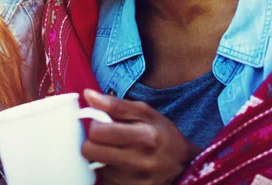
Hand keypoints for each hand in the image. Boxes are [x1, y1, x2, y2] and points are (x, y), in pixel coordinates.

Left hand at [82, 89, 199, 184]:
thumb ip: (115, 104)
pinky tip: (118, 164)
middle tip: (102, 138)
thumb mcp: (144, 112)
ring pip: (95, 167)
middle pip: (91, 152)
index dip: (95, 124)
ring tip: (114, 151)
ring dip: (100, 158)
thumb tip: (88, 95)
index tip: (102, 123)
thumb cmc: (162, 134)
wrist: (183, 165)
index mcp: (143, 136)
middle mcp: (139, 161)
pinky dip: (107, 171)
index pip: (98, 132)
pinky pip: (105, 180)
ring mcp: (135, 181)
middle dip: (91, 142)